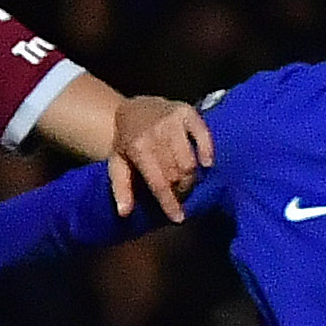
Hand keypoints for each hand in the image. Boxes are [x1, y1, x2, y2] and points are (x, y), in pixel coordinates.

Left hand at [106, 95, 211, 222]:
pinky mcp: (188, 112)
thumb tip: (124, 212)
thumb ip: (121, 187)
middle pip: (176, 174)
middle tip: (178, 196)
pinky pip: (204, 136)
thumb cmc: (128, 141)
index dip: (169, 202)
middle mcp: (156, 133)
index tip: (179, 218)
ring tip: (186, 182)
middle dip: (180, 190)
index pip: (158, 182)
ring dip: (191, 177)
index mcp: (137, 148)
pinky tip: (206, 164)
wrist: (135, 107)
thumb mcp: (118, 163)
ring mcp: (173, 121)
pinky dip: (207, 153)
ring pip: (190, 161)